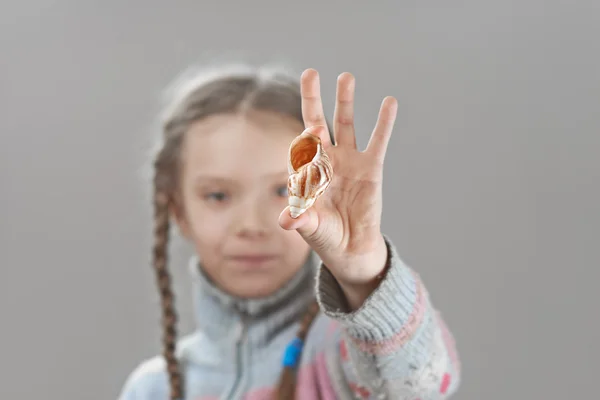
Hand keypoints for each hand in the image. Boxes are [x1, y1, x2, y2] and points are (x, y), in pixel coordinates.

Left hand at [279, 69, 397, 307]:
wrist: (351, 248)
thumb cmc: (325, 236)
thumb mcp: (311, 227)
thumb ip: (300, 219)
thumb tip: (286, 220)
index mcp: (305, 172)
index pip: (300, 149)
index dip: (304, 145)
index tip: (310, 144)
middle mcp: (325, 161)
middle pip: (317, 123)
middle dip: (312, 99)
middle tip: (310, 73)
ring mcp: (348, 161)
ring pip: (345, 124)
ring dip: (345, 101)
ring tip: (346, 77)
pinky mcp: (370, 167)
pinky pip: (377, 141)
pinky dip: (383, 123)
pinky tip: (389, 102)